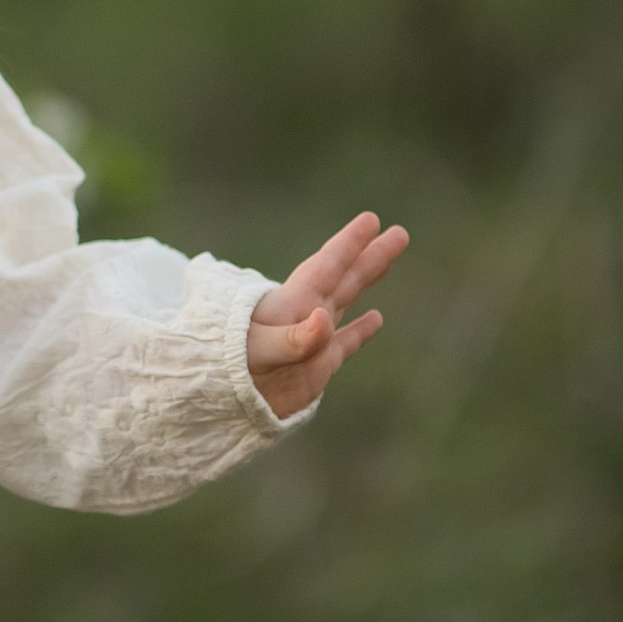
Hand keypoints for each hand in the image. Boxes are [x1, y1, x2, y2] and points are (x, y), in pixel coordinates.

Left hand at [246, 210, 408, 419]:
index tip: (371, 220)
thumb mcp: (259, 350)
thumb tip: (325, 319)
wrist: (223, 401)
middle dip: (369, 255)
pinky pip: (346, 344)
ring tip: (389, 256)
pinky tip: (377, 318)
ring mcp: (314, 340)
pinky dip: (361, 331)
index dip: (349, 243)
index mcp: (291, 303)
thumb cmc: (234, 368)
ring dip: (368, 279)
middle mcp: (306, 315)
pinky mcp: (318, 367)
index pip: (327, 266)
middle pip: (344, 277)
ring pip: (347, 301)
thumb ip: (294, 338)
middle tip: (399, 232)